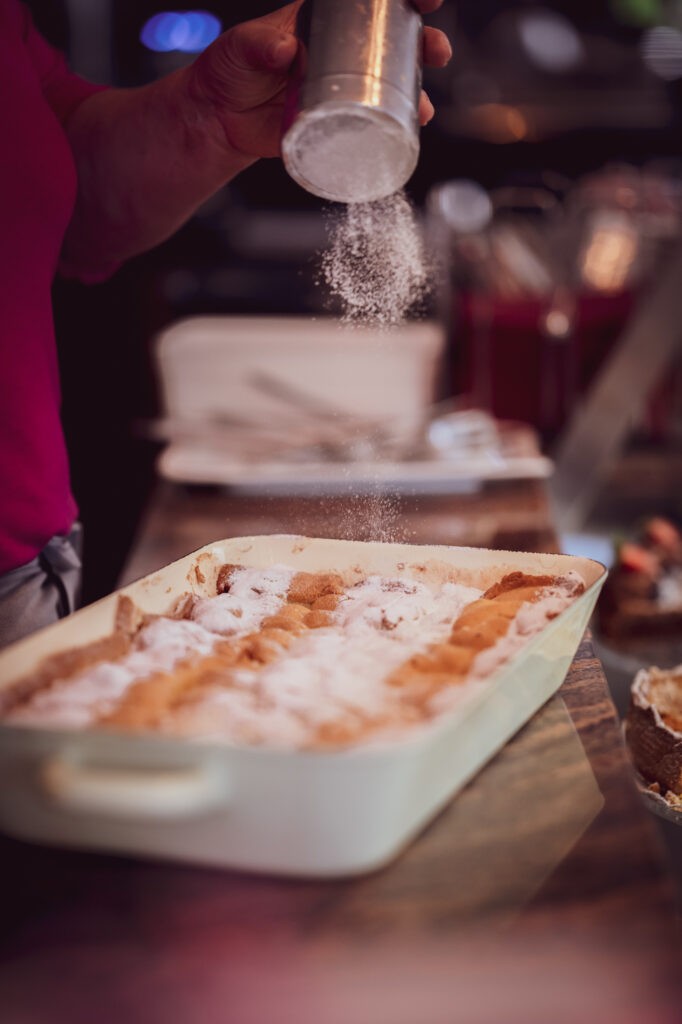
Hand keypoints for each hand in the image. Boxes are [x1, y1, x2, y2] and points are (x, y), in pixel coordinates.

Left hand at [188, 0, 451, 161]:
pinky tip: (407, 134)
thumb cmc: (231, 70)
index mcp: (324, 20)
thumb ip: (259, 46)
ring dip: (417, 92)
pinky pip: (373, 123)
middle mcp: (341, 51)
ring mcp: (343, 88)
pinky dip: (394, 129)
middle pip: (395, 41)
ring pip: (392, 85)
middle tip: (435, 50)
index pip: (371, 0)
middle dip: (424, 42)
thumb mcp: (241, 47)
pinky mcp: (337, 121)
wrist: (220, 118)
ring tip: (425, 106)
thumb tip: (284, 51)